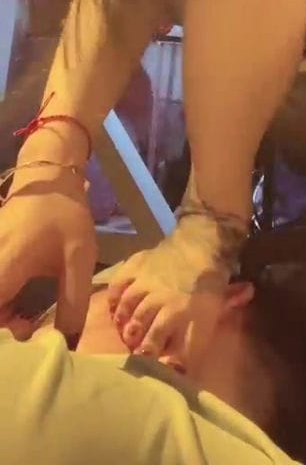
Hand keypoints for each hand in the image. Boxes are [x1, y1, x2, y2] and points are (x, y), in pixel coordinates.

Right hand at [0, 164, 96, 346]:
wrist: (48, 178)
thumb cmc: (64, 216)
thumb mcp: (78, 260)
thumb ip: (73, 303)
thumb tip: (66, 346)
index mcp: (5, 265)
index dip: (3, 337)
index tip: (23, 346)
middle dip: (4, 335)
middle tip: (27, 338)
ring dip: (2, 325)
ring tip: (27, 330)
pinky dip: (1, 311)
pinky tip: (20, 318)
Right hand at [107, 219, 233, 373]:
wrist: (202, 244)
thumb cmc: (207, 287)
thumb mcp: (208, 318)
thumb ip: (192, 346)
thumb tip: (176, 369)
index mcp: (178, 310)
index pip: (156, 337)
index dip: (148, 351)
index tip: (143, 360)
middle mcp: (159, 296)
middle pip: (138, 323)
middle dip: (132, 338)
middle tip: (131, 344)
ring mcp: (146, 279)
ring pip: (126, 305)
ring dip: (122, 320)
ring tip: (123, 328)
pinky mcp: (137, 264)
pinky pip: (118, 282)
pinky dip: (114, 296)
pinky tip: (114, 307)